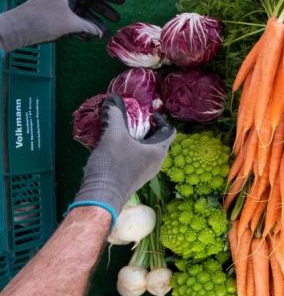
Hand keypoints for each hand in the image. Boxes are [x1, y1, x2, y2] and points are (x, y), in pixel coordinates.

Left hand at [0, 0, 123, 52]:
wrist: (18, 28)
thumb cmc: (44, 22)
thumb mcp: (71, 24)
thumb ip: (90, 27)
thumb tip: (104, 33)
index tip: (123, 2)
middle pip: (90, 1)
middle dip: (103, 12)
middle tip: (116, 20)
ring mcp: (59, 6)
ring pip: (82, 13)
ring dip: (93, 23)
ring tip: (103, 34)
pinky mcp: (54, 17)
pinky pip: (73, 19)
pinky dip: (82, 27)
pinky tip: (87, 37)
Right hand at [74, 95, 174, 214]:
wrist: (101, 196)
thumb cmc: (113, 164)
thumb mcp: (113, 135)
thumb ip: (114, 115)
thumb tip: (112, 99)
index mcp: (158, 152)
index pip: (170, 131)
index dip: (161, 119)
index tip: (146, 114)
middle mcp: (157, 163)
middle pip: (157, 140)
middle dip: (146, 128)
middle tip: (132, 119)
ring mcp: (146, 172)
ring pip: (146, 150)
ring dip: (136, 139)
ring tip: (121, 131)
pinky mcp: (134, 178)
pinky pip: (137, 159)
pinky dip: (130, 149)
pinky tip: (114, 145)